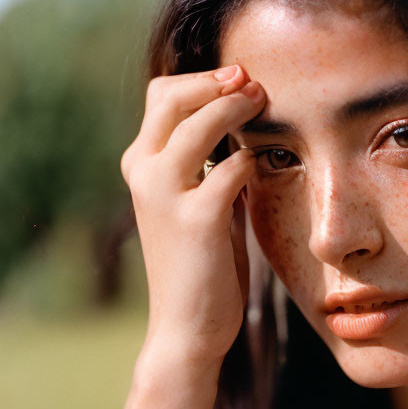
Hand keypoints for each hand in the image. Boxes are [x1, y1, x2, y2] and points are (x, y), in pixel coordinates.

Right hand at [120, 65, 265, 366]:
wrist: (188, 328)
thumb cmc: (203, 267)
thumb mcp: (204, 208)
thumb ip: (214, 172)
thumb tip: (246, 139)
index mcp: (143, 166)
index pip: (163, 97)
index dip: (202, 81)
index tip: (241, 80)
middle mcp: (145, 173)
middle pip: (171, 96)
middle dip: (217, 81)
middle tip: (255, 83)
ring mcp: (165, 195)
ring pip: (196, 121)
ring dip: (234, 107)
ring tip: (264, 103)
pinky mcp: (196, 220)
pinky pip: (228, 170)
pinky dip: (250, 160)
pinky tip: (262, 166)